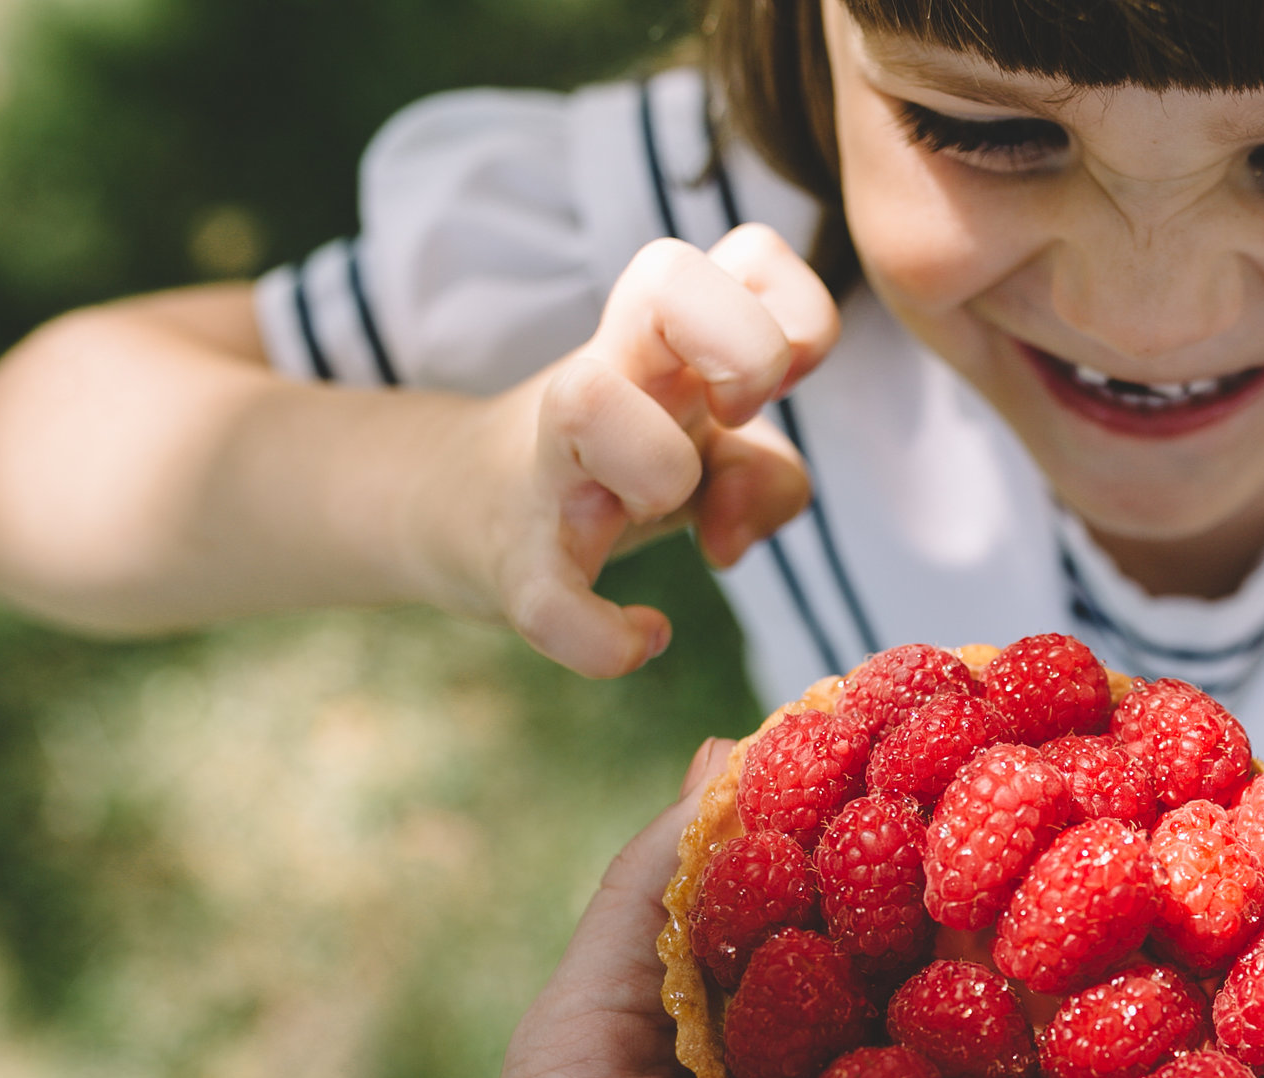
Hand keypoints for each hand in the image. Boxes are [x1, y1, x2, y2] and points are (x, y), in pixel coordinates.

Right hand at [420, 225, 840, 678]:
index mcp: (669, 340)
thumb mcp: (712, 453)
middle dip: (744, 350)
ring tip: (661, 509)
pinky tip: (643, 637)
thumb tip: (729, 540)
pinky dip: (605, 637)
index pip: (751, 254)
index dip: (797, 313)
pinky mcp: (515, 558)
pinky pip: (549, 599)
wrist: (466, 510)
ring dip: (658, 465)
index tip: (786, 386)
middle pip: (666, 274)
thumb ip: (766, 479)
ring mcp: (553, 459)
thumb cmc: (619, 465)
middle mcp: (610, 373)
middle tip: (731, 418)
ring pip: (585, 400)